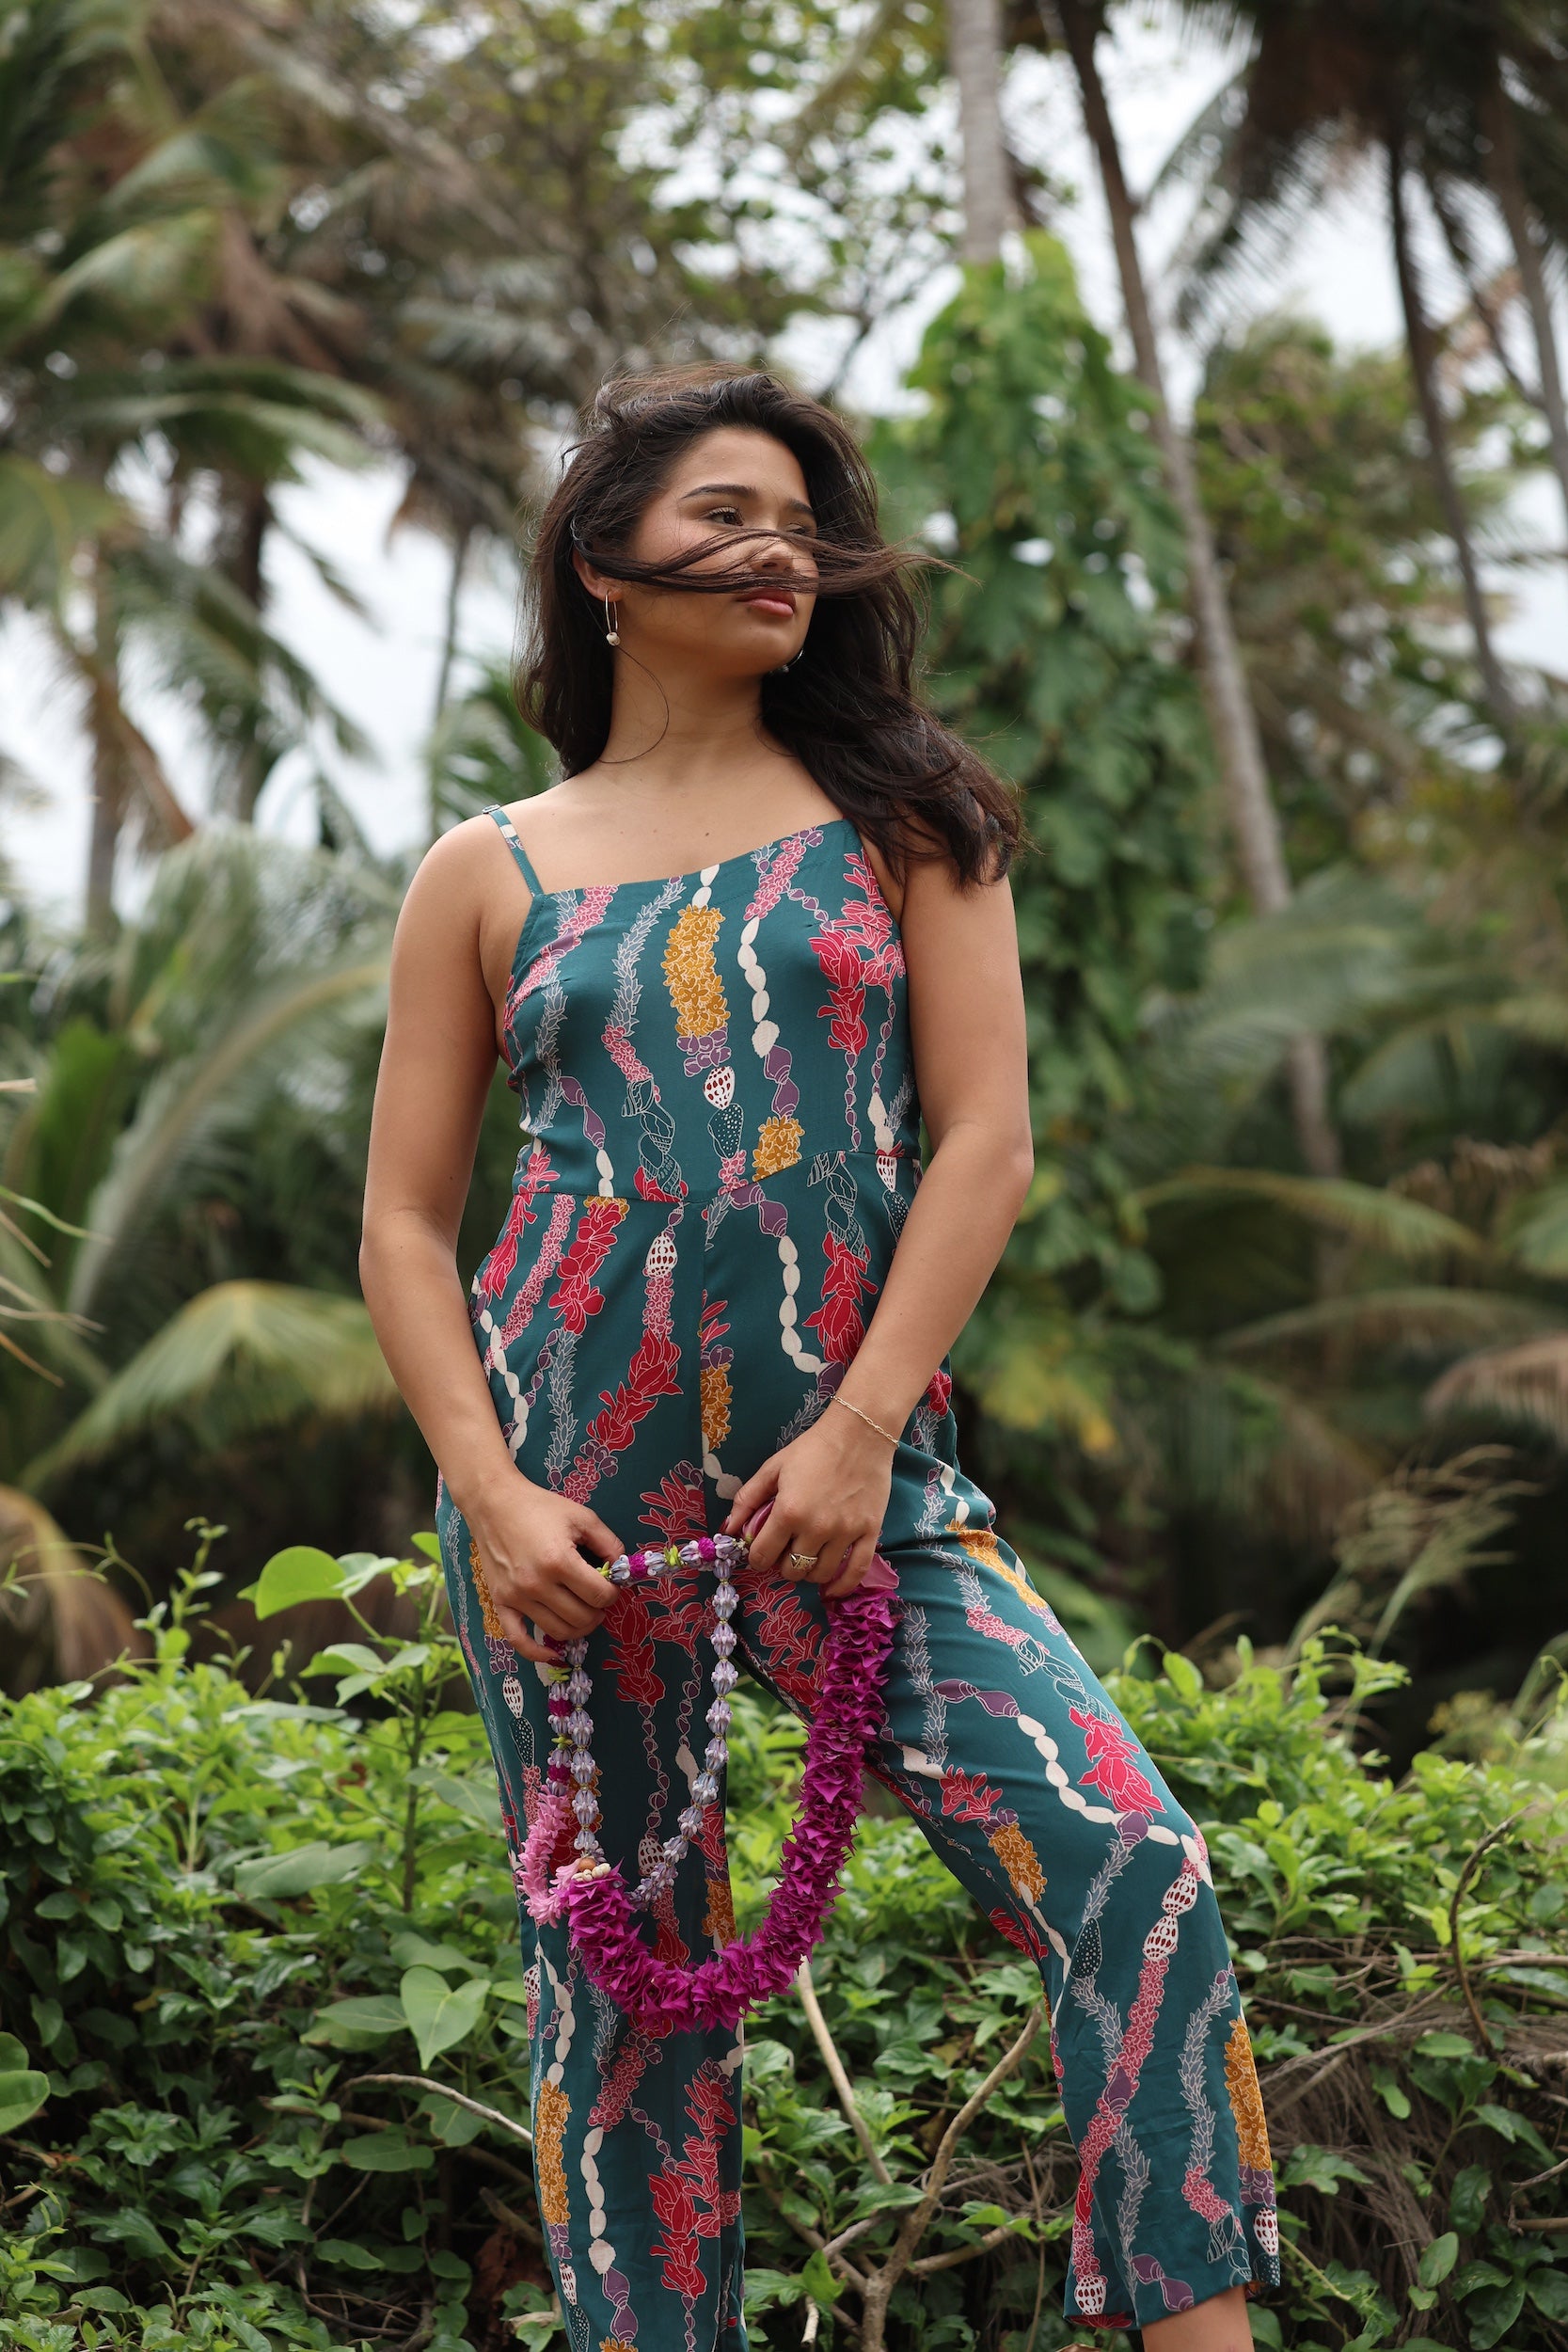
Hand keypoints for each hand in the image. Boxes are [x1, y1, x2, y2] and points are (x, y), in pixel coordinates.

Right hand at [463, 1476, 624, 1663]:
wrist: (494, 1504)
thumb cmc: (540, 1507)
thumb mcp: (582, 1517)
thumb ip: (609, 1543)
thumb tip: (623, 1570)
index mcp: (559, 1561)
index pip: (599, 1595)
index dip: (613, 1593)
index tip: (611, 1584)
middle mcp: (536, 1584)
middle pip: (581, 1617)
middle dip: (598, 1612)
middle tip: (599, 1599)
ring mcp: (516, 1596)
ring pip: (558, 1631)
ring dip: (578, 1628)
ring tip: (584, 1613)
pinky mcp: (500, 1602)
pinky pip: (518, 1639)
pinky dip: (537, 1653)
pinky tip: (552, 1654)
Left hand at [722, 1402, 893, 1598]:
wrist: (860, 1433)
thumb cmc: (812, 1449)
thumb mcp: (773, 1468)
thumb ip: (747, 1499)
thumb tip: (728, 1530)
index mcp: (788, 1511)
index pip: (762, 1555)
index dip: (756, 1557)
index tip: (760, 1551)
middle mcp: (816, 1528)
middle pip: (790, 1570)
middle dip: (781, 1565)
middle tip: (784, 1551)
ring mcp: (845, 1533)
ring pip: (819, 1574)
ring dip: (807, 1574)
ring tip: (805, 1560)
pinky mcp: (869, 1533)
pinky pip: (856, 1572)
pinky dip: (842, 1587)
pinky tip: (830, 1590)